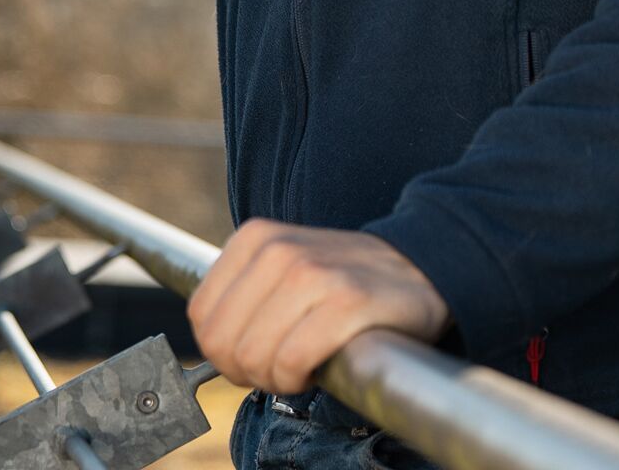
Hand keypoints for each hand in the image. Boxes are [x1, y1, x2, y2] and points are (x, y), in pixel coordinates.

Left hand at [185, 219, 452, 394]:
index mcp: (256, 238)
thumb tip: (209, 345)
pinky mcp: (347, 302)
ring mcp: (314, 273)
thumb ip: (242, 296)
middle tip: (278, 366)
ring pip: (254, 355)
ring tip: (299, 366)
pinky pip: (293, 361)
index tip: (255, 352)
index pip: (202, 317)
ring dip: (274, 379)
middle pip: (222, 342)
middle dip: (246, 370)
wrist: (415, 266)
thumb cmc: (342, 281)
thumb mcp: (282, 268)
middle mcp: (279, 250)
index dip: (223, 350)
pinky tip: (317, 367)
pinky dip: (298, 379)